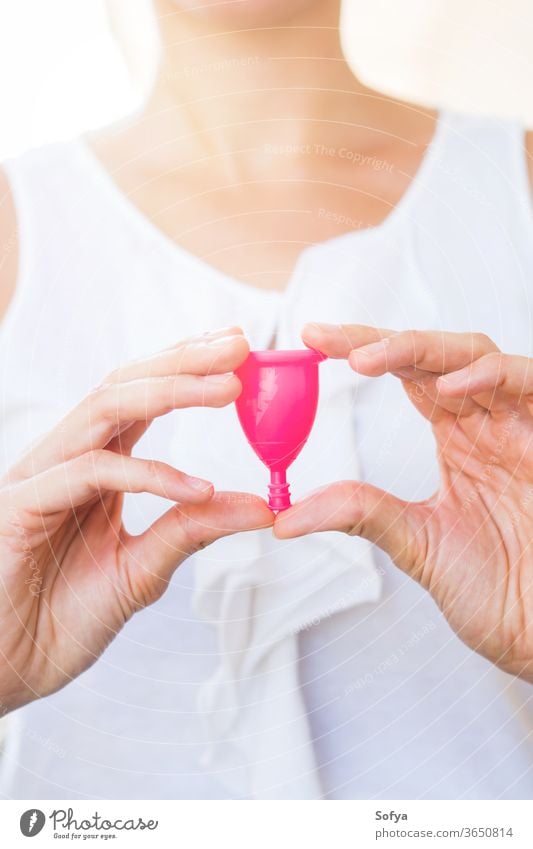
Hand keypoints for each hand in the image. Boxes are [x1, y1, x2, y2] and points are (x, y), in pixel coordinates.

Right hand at [0, 327, 272, 711]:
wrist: (2, 670)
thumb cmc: (59, 619)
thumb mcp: (142, 571)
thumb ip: (191, 531)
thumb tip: (261, 506)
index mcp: (93, 469)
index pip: (142, 401)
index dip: (187, 370)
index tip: (239, 352)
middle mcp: (66, 460)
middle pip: (125, 386)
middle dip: (184, 361)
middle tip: (240, 344)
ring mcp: (41, 477)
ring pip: (104, 408)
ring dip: (171, 390)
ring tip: (230, 387)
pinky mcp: (21, 505)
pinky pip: (90, 472)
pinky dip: (149, 475)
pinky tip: (199, 487)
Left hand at [275, 323, 532, 680]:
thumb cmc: (497, 590)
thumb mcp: (415, 542)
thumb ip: (360, 514)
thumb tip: (285, 516)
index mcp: (458, 438)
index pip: (406, 375)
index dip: (362, 350)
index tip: (311, 342)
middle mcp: (487, 423)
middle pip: (432, 354)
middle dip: (375, 339)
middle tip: (321, 339)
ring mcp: (520, 426)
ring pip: (474, 354)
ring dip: (419, 348)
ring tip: (365, 359)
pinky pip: (527, 384)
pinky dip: (490, 376)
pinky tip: (448, 387)